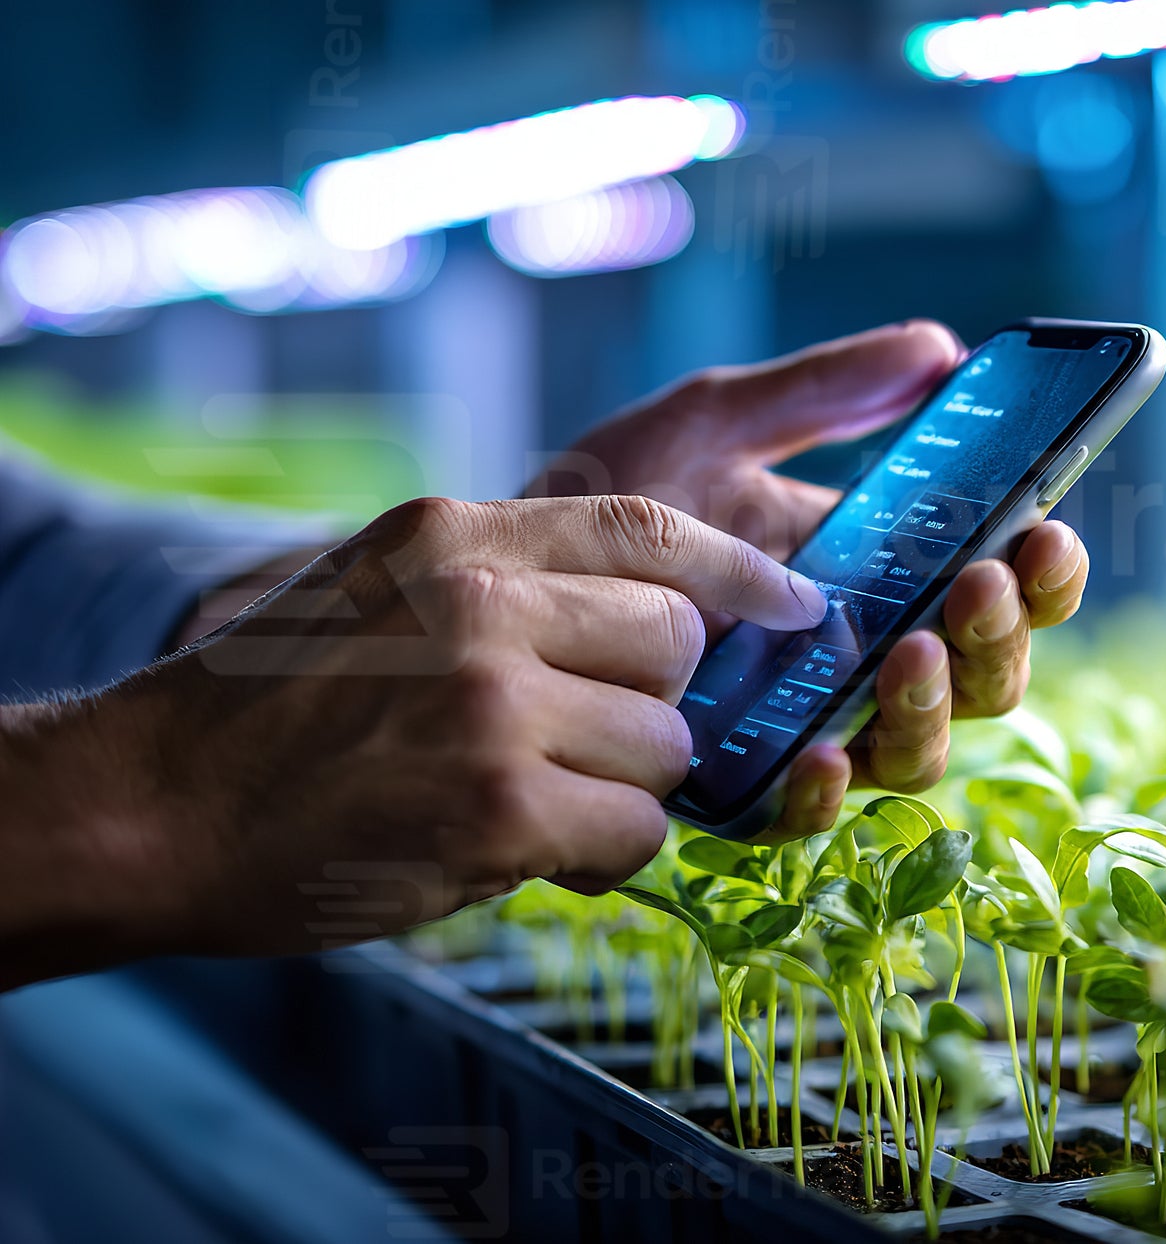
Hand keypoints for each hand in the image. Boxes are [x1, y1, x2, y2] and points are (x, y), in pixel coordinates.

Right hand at [0, 495, 824, 984]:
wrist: (150, 803)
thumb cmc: (275, 704)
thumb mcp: (386, 588)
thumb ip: (513, 583)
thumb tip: (665, 618)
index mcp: (458, 534)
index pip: (649, 527)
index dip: (742, 569)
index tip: (798, 603)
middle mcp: (482, 600)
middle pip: (677, 639)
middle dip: (659, 698)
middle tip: (595, 736)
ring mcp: (490, 701)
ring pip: (666, 742)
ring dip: (626, 786)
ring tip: (541, 799)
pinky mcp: (494, 807)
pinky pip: (635, 832)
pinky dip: (603, 855)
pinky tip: (527, 850)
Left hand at [527, 322, 1089, 840]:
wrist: (500, 574)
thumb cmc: (610, 493)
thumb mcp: (714, 424)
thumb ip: (821, 391)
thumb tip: (941, 346)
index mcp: (873, 566)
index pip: (995, 581)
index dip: (1041, 569)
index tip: (1045, 531)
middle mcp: (857, 652)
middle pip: (981, 673)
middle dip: (999, 635)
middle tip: (975, 586)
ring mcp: (803, 719)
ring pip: (915, 748)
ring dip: (934, 706)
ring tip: (909, 651)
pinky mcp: (739, 779)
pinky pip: (807, 809)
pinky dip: (825, 786)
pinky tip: (817, 748)